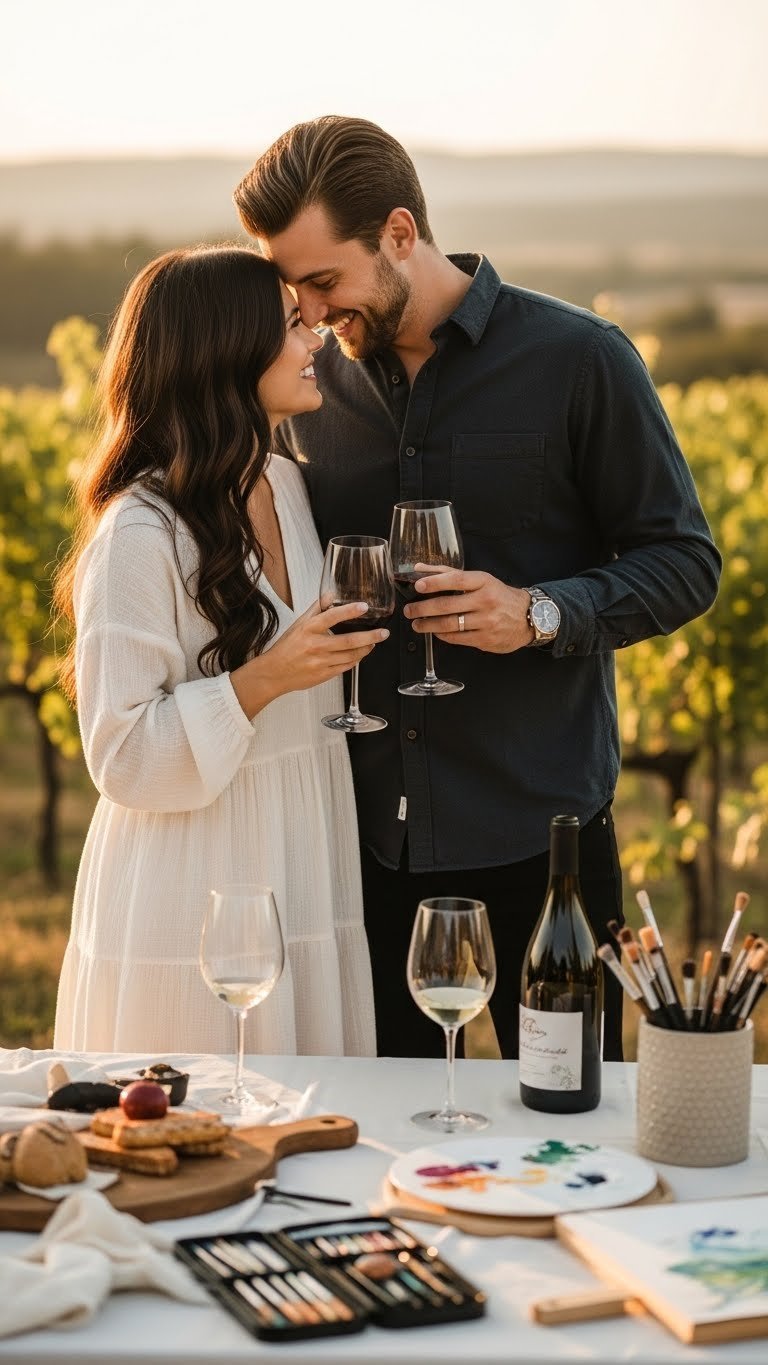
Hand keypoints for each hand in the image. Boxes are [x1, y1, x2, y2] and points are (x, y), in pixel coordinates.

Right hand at [232, 601, 388, 716]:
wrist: (274, 673)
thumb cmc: (287, 648)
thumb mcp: (299, 623)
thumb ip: (316, 609)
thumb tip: (330, 594)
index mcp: (309, 629)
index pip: (332, 617)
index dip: (349, 611)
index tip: (363, 607)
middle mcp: (315, 645)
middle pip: (349, 641)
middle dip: (370, 636)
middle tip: (383, 633)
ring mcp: (320, 662)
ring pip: (351, 655)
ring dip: (365, 649)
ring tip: (373, 643)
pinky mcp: (324, 675)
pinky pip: (345, 667)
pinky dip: (355, 660)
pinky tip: (359, 655)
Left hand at [403, 567, 533, 653]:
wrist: (528, 617)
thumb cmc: (499, 596)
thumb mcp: (480, 580)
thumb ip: (449, 573)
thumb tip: (420, 570)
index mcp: (484, 582)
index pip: (456, 579)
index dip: (435, 582)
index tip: (418, 585)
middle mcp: (486, 601)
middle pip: (448, 605)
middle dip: (423, 608)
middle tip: (409, 610)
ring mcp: (486, 622)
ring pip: (450, 624)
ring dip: (428, 625)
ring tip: (416, 624)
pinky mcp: (485, 639)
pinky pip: (457, 638)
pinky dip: (442, 635)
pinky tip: (435, 631)